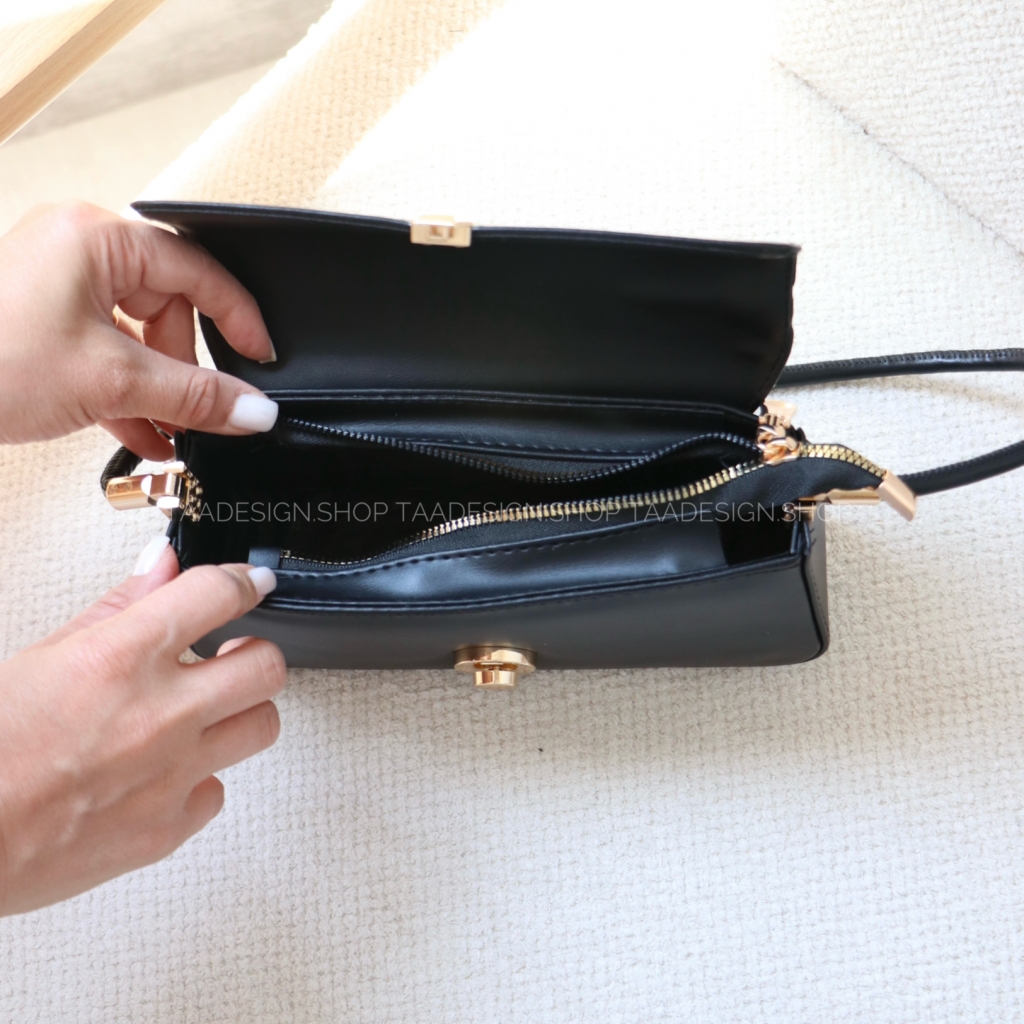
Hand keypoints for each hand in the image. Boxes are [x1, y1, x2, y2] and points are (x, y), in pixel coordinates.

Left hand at [0, 201, 279, 459]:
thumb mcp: (111, 380)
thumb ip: (194, 396)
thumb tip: (253, 408)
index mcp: (97, 238)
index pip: (198, 269)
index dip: (237, 318)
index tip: (260, 359)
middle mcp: (78, 250)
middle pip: (169, 307)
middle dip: (185, 368)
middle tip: (199, 410)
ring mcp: (57, 286)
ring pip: (138, 336)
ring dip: (159, 389)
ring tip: (172, 431)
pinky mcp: (42, 321)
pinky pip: (107, 351)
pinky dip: (128, 393)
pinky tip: (145, 434)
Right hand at [0, 543, 283, 916]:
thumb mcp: (44, 655)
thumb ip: (119, 606)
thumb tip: (163, 564)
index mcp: (122, 658)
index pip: (220, 595)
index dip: (246, 581)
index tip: (253, 583)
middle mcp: (159, 714)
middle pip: (267, 665)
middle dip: (256, 652)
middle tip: (234, 655)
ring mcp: (170, 775)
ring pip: (262, 725)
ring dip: (241, 711)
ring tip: (208, 710)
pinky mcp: (167, 829)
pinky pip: (217, 791)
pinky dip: (199, 778)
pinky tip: (168, 769)